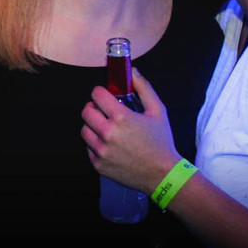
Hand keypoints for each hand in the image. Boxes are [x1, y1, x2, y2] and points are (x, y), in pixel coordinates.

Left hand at [81, 71, 180, 192]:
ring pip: (85, 130)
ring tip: (106, 128)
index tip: (105, 96)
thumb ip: (144, 88)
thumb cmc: (161, 142)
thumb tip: (132, 72)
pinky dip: (95, 144)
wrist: (163, 174)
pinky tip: (109, 145)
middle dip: (93, 108)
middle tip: (103, 111)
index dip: (100, 92)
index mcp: (121, 117)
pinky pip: (88, 148)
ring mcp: (101, 151)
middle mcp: (107, 133)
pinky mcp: (98, 165)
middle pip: (86, 111)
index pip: (96, 94)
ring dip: (92, 126)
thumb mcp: (158, 111)